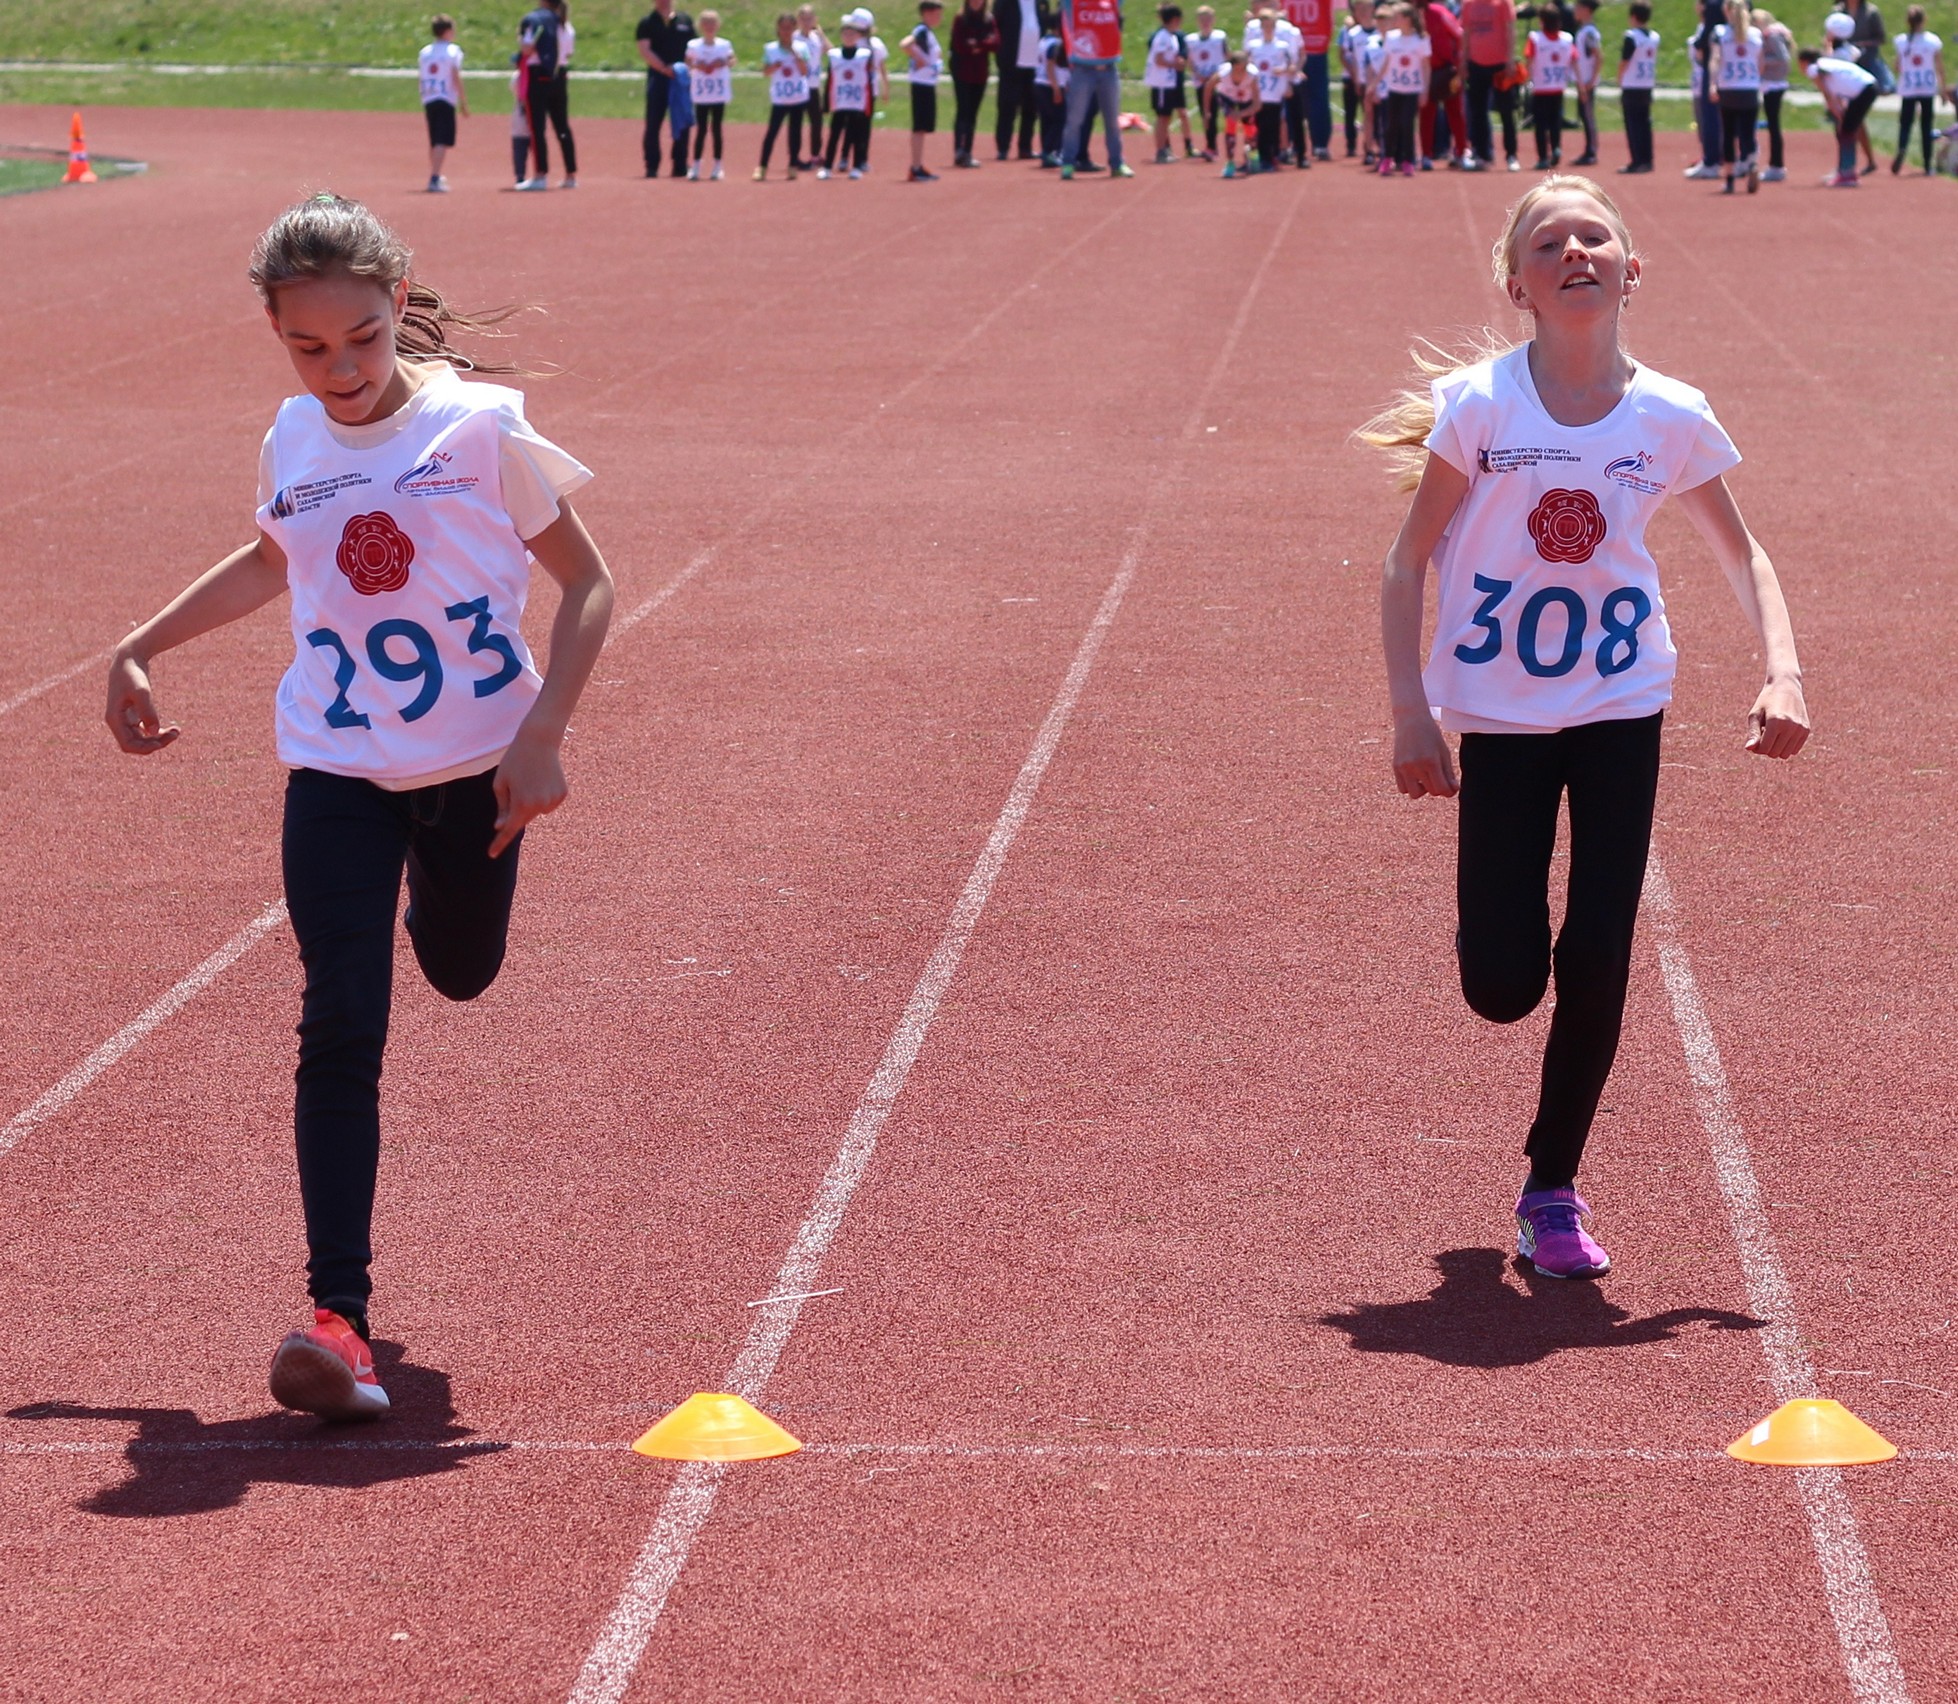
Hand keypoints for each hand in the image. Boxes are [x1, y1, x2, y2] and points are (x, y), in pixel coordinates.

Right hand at [105, 651, 180, 754]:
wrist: (129, 659)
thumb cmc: (133, 674)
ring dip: (160, 738)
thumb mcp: (142, 691)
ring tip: (177, 731)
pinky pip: (146, 730)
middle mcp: (118, 721)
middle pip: (137, 743)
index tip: (162, 742)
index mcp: (114, 719)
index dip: (144, 749)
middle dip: (156, 743)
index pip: (127, 745)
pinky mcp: (134, 714)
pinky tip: (173, 728)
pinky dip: (159, 732)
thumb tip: (153, 733)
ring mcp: (126, 719)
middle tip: (176, 734)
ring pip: (143, 738)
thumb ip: (147, 711)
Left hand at [490, 727, 567, 856]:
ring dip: (531, 802)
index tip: (491, 854)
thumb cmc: (514, 760)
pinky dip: (543, 796)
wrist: (539, 741)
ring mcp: (553, 801)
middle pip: (523, 818)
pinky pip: (548, 804)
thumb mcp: (500, 783)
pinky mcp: (562, 795)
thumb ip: (502, 807)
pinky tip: (542, 779)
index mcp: (521, 803)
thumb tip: (502, 826)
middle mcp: (540, 806)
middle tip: (516, 785)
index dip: (499, 842)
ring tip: (530, 779)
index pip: (508, 829)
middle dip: (517, 809)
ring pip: (537, 811)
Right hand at [1392, 710, 1458, 798]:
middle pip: (1431, 791)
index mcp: (1431, 761)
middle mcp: (1415, 766)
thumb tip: (1453, 791)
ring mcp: (1403, 767)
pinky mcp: (1395, 767)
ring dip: (1422, 790)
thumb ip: (1448, 773)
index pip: (1441, 788)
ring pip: (1414, 794)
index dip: (1449, 791)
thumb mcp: (1444, 752)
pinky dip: (1411, 786)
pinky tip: (1416, 776)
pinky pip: (1403, 788)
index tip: (1452, 787)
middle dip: (1438, 788)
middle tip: (1440, 777)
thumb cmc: (1431, 735)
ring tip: (1426, 778)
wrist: (1410, 719)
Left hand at [1745, 677, 1809, 759]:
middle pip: (1774, 753)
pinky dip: (1786, 747)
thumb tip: (1749, 749)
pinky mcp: (1806, 730)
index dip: (1756, 748)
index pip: (1764, 749)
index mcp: (1776, 721)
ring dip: (1776, 748)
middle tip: (1763, 734)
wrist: (1786, 686)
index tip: (1755, 738)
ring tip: (1773, 733)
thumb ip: (1752, 733)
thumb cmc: (1766, 701)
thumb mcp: (1754, 715)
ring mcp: (1800, 728)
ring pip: (1785, 754)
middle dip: (1765, 748)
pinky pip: (1794, 750)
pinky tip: (1782, 734)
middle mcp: (1791, 726)